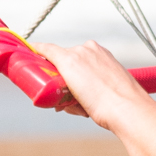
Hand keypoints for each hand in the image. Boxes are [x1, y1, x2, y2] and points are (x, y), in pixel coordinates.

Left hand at [34, 41, 155, 131]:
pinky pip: (48, 51)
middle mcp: (90, 49)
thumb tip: (62, 105)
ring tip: (62, 99)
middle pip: (66, 59)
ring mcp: (78, 53)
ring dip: (55, 77)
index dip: (72, 71)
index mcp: (103, 54)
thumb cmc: (120, 105)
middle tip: (65, 97)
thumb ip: (89, 94)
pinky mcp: (67, 60)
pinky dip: (39, 50)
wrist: (124, 106)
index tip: (69, 81)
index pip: (79, 58)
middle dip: (63, 76)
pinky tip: (31, 50)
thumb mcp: (107, 93)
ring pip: (58, 62)